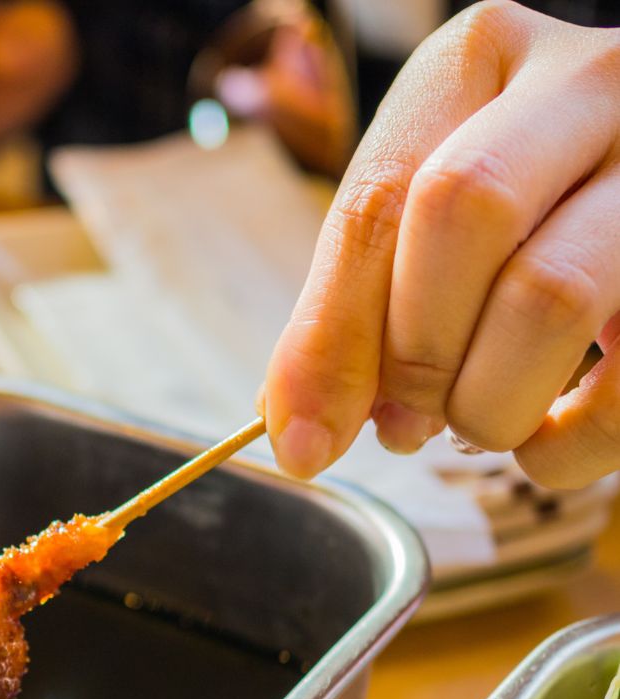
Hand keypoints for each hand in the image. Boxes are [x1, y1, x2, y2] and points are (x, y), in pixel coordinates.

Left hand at [263, 1, 619, 487]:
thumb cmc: (517, 206)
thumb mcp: (422, 214)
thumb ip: (353, 304)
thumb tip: (300, 430)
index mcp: (478, 61)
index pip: (379, 199)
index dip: (331, 337)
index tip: (304, 439)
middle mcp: (586, 82)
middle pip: (463, 214)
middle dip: (414, 352)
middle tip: (406, 420)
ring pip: (553, 292)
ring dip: (490, 401)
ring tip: (475, 426)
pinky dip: (574, 442)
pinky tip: (543, 448)